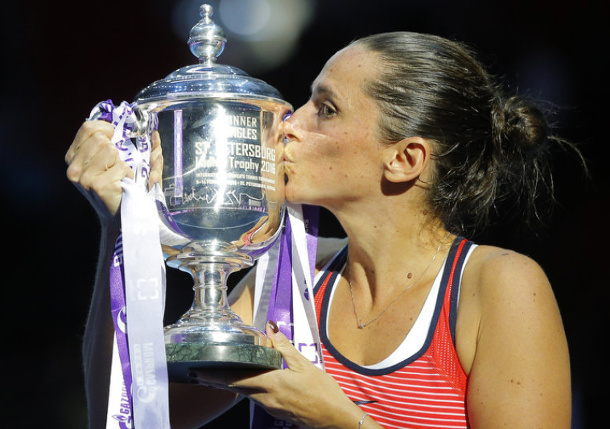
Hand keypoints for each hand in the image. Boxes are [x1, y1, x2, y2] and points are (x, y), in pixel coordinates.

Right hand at [65, 121, 162, 224]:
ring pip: (111, 150)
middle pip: (100, 138)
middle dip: (115, 149)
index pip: (87, 128)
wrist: (122, 218)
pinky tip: (123, 185)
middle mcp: (74, 168)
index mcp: (74, 158)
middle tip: (116, 166)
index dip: (105, 128)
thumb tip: (155, 133)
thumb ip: (135, 145)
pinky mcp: (99, 186)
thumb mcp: (121, 163)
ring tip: (119, 177)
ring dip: (122, 163)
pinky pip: (122, 166)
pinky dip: (128, 174)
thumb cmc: (122, 188)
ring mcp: (85, 178)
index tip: (115, 138)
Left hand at [189, 322, 363, 428]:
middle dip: (218, 380)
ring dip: (232, 383)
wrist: (334, 418)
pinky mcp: (276, 411)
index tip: (199, 371)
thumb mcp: (305, 365)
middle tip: (200, 372)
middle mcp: (266, 398)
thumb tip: (271, 328)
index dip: (216, 376)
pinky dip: (247, 388)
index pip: (236, 379)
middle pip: (236, 387)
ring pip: (246, 393)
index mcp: (271, 384)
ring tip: (219, 373)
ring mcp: (271, 407)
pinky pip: (256, 397)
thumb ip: (285, 347)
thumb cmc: (323, 391)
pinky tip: (247, 382)